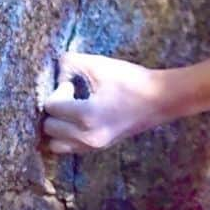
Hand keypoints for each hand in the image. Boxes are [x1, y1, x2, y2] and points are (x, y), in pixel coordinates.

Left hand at [39, 50, 166, 154]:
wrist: (160, 99)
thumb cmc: (132, 80)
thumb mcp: (101, 65)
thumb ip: (72, 61)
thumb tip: (56, 68)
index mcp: (86, 116)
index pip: (51, 107)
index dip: (58, 91)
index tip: (72, 83)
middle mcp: (86, 137)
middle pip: (49, 127)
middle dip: (55, 109)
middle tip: (72, 95)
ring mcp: (92, 146)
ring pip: (55, 144)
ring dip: (58, 126)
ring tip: (71, 110)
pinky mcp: (98, 148)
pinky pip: (69, 148)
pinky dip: (67, 135)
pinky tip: (80, 118)